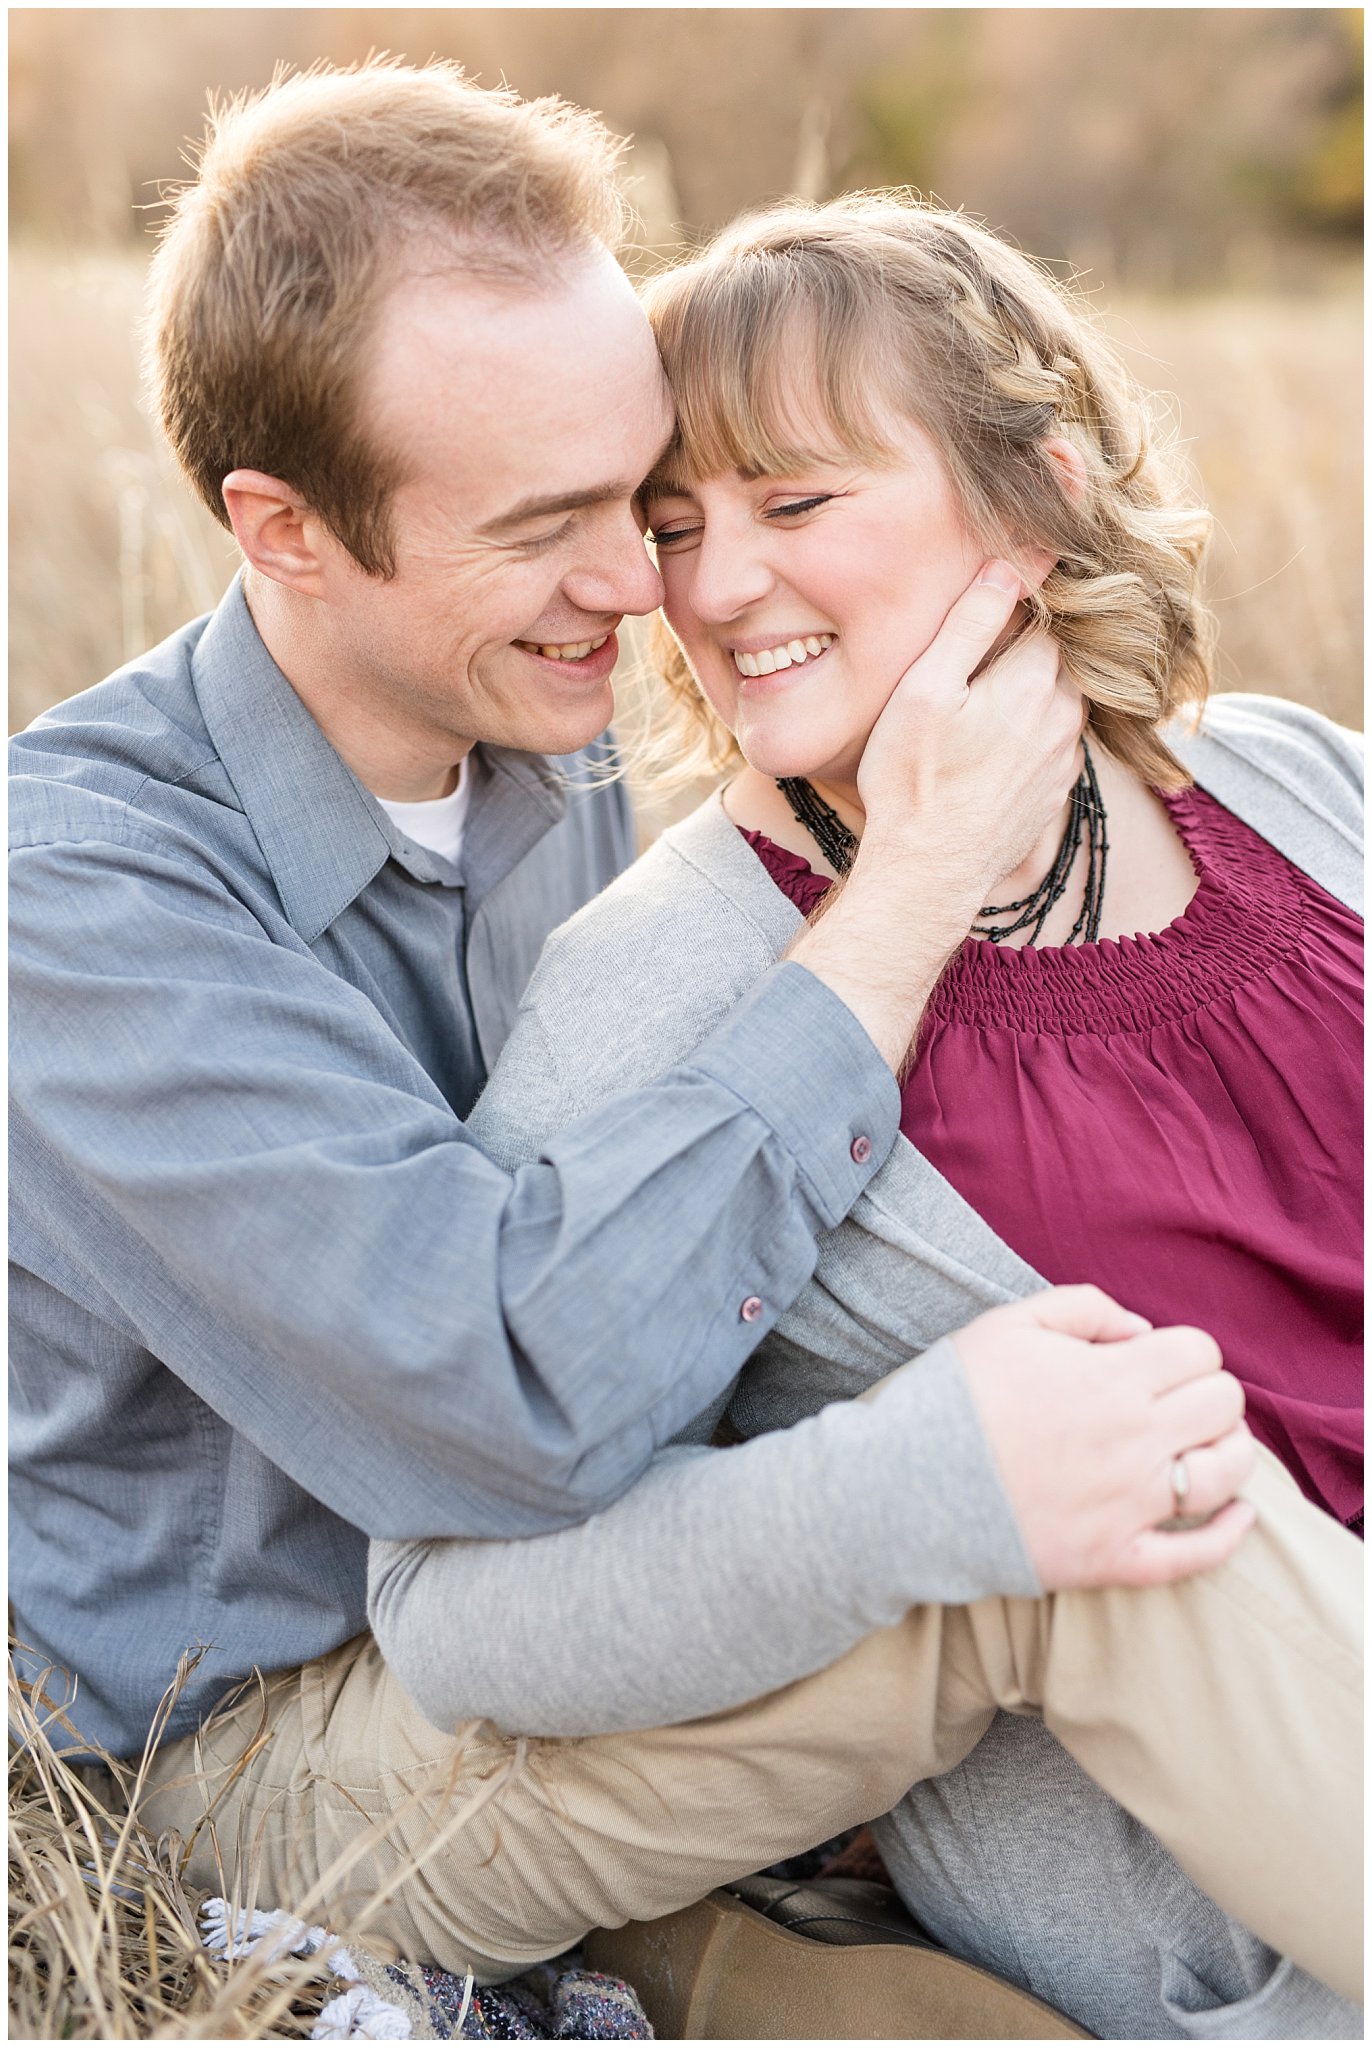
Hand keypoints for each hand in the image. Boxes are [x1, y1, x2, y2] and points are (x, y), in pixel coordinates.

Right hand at [855, 560, 1082, 920]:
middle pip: (1059, 658)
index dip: (1019, 607)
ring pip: (1060, 700)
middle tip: (980, 657)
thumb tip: (1010, 565)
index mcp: (1036, 681)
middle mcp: (1065, 716)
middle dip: (1027, 649)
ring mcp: (1066, 758)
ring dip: (1030, 692)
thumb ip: (970, 624)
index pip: (1047, 617)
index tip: (992, 608)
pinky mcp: (1056, 792)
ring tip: (983, 703)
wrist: (929, 873)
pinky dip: (1031, 733)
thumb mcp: (925, 690)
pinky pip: (1054, 742)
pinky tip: (992, 747)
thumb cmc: (912, 781)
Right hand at [951, 1285, 1256, 1591]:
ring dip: (1227, 1452)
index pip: (1199, 1352)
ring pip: (1226, 1474)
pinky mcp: (1114, 1558)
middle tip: (1174, 1402)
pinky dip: (1229, 1534)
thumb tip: (1141, 1332)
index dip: (1184, 1351)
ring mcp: (1129, 1504)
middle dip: (1208, 1394)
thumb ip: (1085, 1308)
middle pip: (1224, 1405)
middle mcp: (1134, 1439)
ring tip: (1201, 1446)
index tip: (1154, 1363)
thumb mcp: (1009, 1322)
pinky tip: (1239, 1516)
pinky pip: (1197, 1555)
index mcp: (1111, 1377)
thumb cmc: (954, 1397)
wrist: (903, 1486)